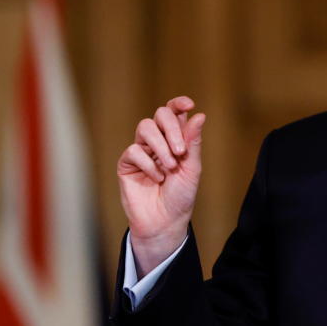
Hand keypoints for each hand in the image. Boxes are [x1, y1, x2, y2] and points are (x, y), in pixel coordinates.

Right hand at [117, 96, 205, 274]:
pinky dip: (148, 164)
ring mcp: (141, 151)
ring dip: (160, 146)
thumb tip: (199, 115)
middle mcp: (158, 141)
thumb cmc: (180, 196)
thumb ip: (193, 142)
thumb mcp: (192, 169)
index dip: (178, 104)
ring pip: (144, 128)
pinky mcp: (127, 164)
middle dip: (171, 129)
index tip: (188, 105)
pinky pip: (134, 151)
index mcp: (176, 139)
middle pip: (159, 115)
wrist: (165, 222)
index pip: (174, 113)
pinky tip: (157, 178)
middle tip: (181, 152)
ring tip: (170, 167)